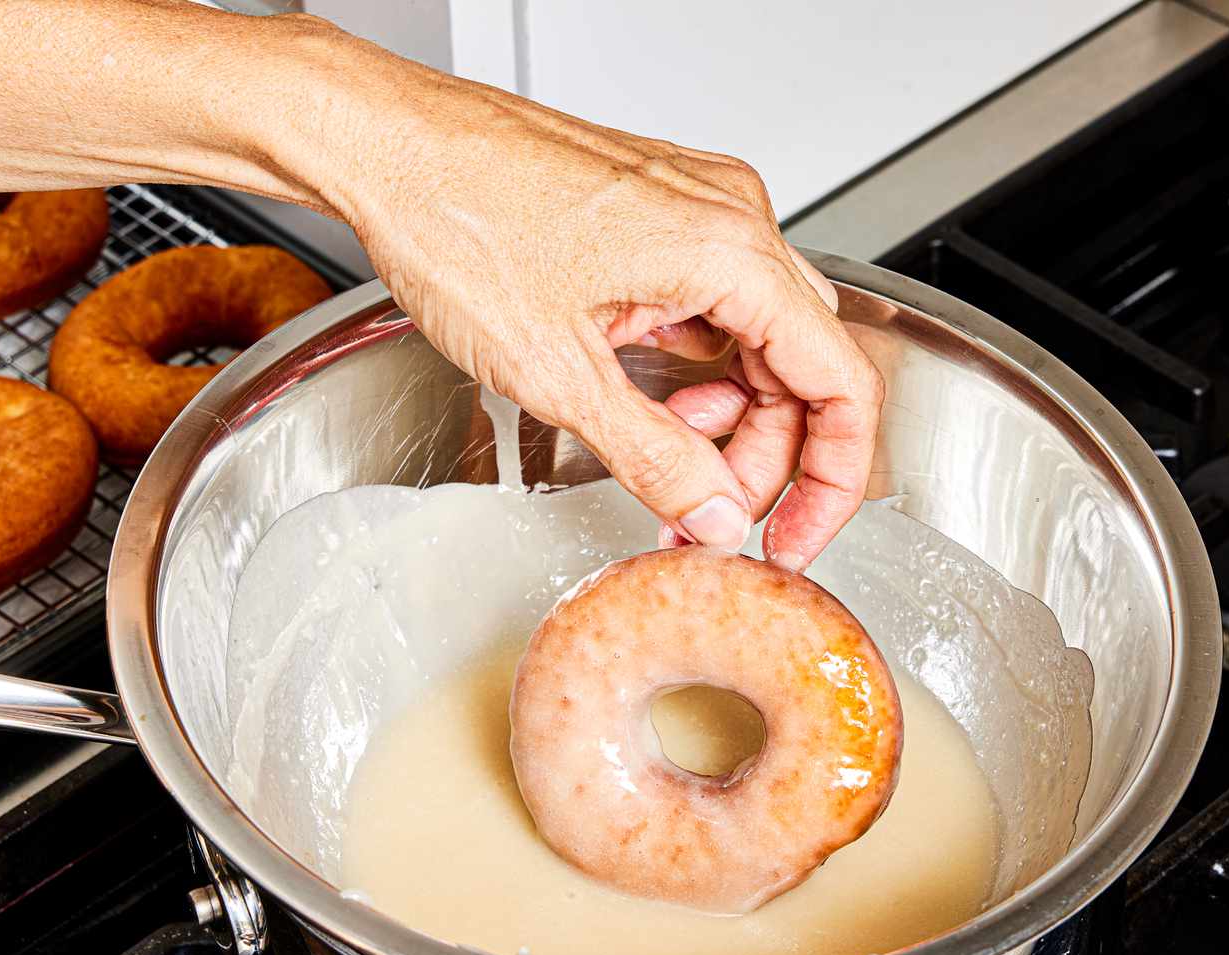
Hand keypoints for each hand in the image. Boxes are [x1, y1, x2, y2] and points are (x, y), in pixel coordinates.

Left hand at [290, 37, 883, 570]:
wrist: (387, 145)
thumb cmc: (454, 218)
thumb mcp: (559, 375)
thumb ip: (656, 459)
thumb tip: (719, 515)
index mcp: (728, 252)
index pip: (841, 383)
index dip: (832, 479)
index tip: (797, 535)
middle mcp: (730, 218)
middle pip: (802, 367)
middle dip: (763, 459)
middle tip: (709, 517)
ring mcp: (698, 210)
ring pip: (760, 339)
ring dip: (728, 419)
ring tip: (671, 466)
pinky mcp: (661, 215)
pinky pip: (715, 306)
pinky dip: (696, 369)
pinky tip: (653, 403)